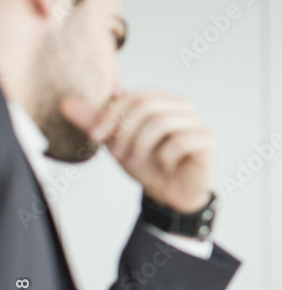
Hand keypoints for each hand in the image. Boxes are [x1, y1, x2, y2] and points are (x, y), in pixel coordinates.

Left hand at [61, 92, 214, 211]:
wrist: (170, 194)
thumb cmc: (148, 164)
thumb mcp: (115, 143)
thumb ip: (94, 122)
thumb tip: (66, 103)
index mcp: (160, 100)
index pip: (132, 96)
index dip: (110, 115)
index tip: (95, 136)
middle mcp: (181, 105)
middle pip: (146, 106)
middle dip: (125, 131)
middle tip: (117, 153)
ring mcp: (197, 121)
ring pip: (161, 122)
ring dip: (141, 146)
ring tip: (136, 161)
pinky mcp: (207, 139)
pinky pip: (180, 142)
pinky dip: (164, 157)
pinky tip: (165, 166)